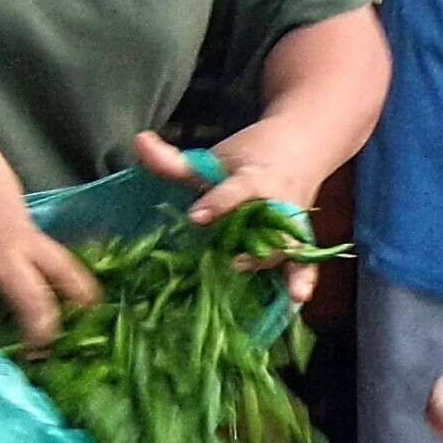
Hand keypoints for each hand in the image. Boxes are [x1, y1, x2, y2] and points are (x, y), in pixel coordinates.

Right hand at [0, 115, 92, 346]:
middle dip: (41, 332)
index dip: (82, 294)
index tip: (93, 313)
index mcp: (26, 238)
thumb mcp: (8, 200)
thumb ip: (14, 231)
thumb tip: (18, 247)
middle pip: (33, 303)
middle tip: (41, 353)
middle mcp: (1, 257)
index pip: (66, 271)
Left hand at [134, 131, 322, 303]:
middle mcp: (280, 203)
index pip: (239, 190)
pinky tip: (296, 299)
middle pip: (269, 224)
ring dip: (276, 262)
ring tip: (260, 280)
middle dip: (254, 243)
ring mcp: (291, 224)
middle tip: (233, 262)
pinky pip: (304, 262)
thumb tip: (139, 143)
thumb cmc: (251, 155)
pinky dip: (302, 280)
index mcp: (257, 178)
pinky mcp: (297, 240)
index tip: (196, 217)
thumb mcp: (215, 156)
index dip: (219, 203)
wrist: (301, 148)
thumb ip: (175, 160)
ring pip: (288, 245)